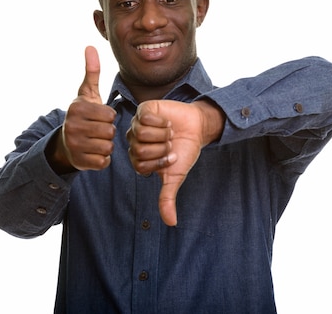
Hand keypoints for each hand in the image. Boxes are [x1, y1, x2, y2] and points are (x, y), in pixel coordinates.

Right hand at [53, 46, 115, 171]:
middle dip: (108, 131)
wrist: (64, 143)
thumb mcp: (86, 94)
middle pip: (110, 131)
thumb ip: (92, 72)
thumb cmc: (82, 115)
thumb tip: (91, 46)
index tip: (98, 117)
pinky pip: (104, 162)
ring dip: (106, 145)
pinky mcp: (79, 162)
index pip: (109, 114)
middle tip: (97, 130)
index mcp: (77, 109)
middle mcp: (72, 127)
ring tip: (95, 141)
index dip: (108, 116)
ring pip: (108, 147)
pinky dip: (102, 159)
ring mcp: (74, 146)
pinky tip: (93, 152)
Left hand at [127, 99, 223, 225]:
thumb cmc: (185, 151)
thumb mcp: (175, 176)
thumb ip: (167, 198)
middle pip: (140, 149)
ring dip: (162, 134)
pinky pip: (146, 117)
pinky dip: (162, 121)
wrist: (197, 128)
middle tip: (171, 144)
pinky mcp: (144, 109)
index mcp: (137, 158)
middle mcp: (134, 141)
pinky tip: (167, 121)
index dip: (159, 162)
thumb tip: (171, 223)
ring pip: (142, 133)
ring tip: (170, 132)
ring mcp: (137, 124)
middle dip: (161, 148)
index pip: (140, 164)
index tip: (171, 158)